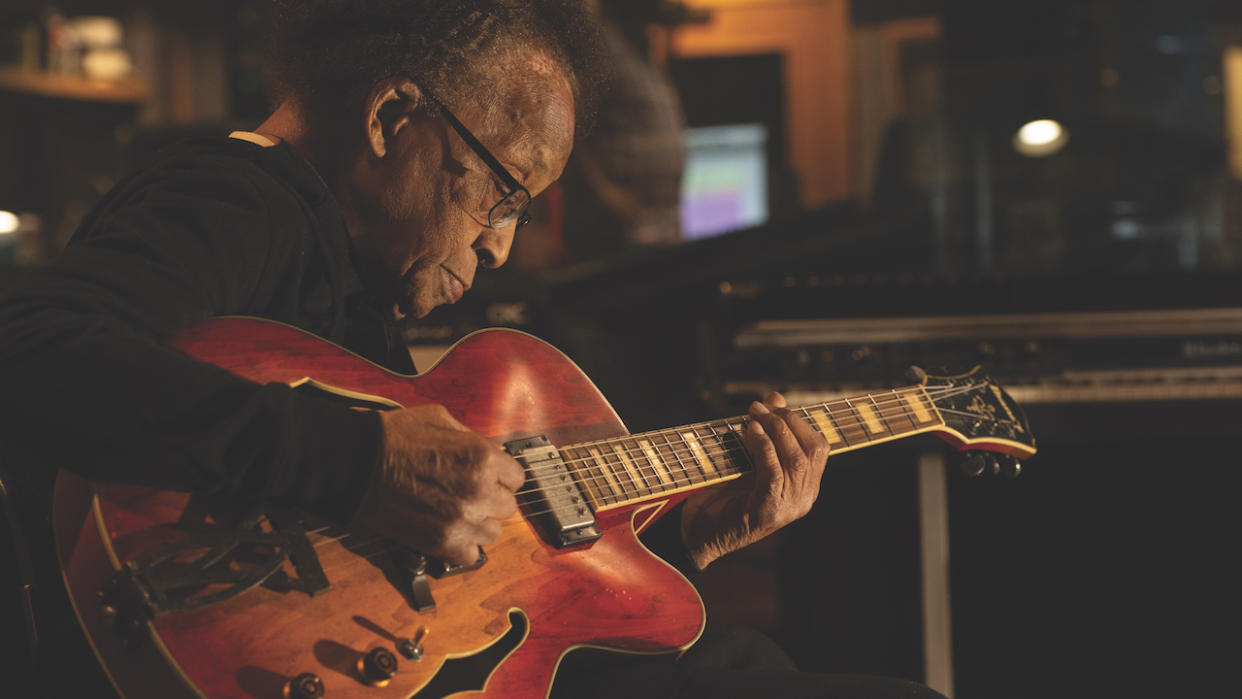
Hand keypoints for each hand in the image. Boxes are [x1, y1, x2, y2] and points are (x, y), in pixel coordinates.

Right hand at [351, 404, 524, 565]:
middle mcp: (478, 491)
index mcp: (482, 458)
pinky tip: (449, 530)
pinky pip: (471, 555)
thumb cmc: (395, 438)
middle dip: (490, 499)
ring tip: (457, 512)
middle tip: (468, 493)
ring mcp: (461, 520)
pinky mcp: (442, 543)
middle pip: (507, 507)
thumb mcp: (443, 420)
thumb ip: (474, 440)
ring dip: (478, 524)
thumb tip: (491, 455)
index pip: (516, 478)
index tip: (488, 478)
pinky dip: (462, 546)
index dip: (501, 476)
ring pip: (493, 533)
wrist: (357, 463)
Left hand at [679, 392, 829, 569]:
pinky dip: (763, 448)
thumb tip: (775, 396)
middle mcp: (803, 500)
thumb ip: (766, 431)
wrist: (697, 535)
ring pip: (795, 460)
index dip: (798, 421)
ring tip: (752, 416)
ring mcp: (788, 509)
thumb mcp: (747, 458)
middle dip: (786, 421)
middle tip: (758, 407)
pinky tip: (749, 433)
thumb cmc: (721, 494)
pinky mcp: (768, 512)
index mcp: (805, 488)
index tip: (771, 404)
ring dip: (774, 430)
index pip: (819, 447)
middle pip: (812, 450)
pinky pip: (775, 473)